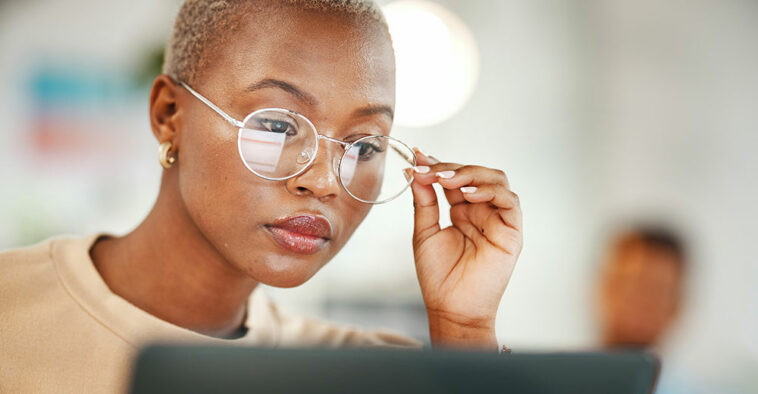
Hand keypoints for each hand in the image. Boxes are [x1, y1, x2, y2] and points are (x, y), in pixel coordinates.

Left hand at [409, 148, 522, 349]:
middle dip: (451, 167)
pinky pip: (509, 201)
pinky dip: (490, 191)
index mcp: (463, 210)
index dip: (439, 165)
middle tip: (429, 169)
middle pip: (476, 173)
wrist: (451, 307)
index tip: (417, 156)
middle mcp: (482, 211)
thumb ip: (424, 202)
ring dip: (471, 174)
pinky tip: (468, 194)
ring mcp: (498, 219)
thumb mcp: (424, 232)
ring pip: (496, 180)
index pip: (455, 178)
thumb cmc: (439, 276)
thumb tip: (415, 171)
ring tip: (447, 179)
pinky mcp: (511, 231)